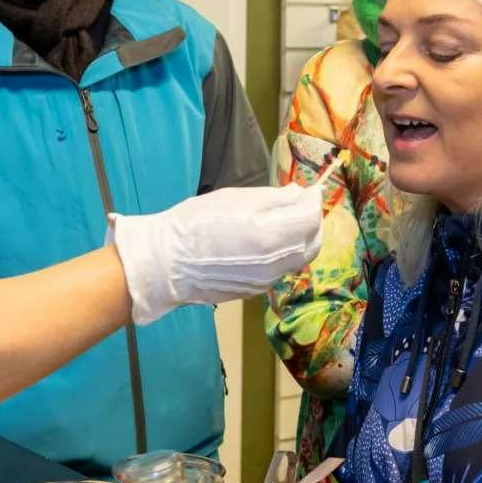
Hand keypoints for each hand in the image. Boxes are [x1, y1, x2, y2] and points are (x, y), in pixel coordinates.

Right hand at [107, 184, 323, 323]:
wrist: (168, 264)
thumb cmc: (196, 223)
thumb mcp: (235, 200)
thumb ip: (273, 199)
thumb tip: (299, 195)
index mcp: (272, 237)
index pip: (310, 218)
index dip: (313, 201)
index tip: (309, 190)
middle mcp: (276, 264)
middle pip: (312, 244)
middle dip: (312, 223)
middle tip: (302, 206)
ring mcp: (267, 282)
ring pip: (298, 259)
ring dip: (300, 239)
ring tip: (285, 221)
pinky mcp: (256, 291)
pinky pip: (281, 270)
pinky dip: (284, 253)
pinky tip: (266, 242)